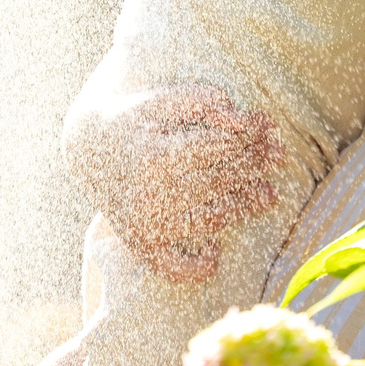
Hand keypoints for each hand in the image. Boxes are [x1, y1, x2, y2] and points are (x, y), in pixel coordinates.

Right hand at [65, 86, 283, 283]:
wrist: (85, 145)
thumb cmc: (132, 118)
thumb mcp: (161, 98)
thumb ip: (200, 101)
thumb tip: (239, 119)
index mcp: (156, 157)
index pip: (218, 147)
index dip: (249, 134)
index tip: (268, 125)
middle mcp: (151, 196)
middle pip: (220, 181)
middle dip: (254, 164)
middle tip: (279, 154)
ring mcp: (147, 225)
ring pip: (211, 220)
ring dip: (244, 206)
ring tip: (269, 193)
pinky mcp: (141, 244)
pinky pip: (174, 267)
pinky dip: (196, 267)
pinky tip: (215, 251)